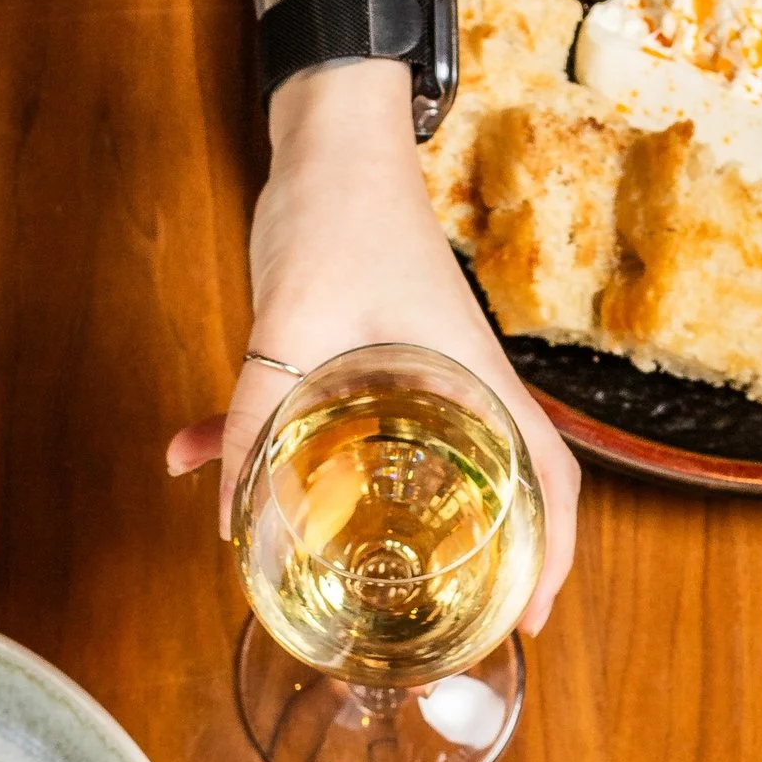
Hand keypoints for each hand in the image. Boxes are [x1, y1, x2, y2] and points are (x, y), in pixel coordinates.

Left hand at [167, 58, 581, 631]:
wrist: (326, 134)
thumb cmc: (338, 215)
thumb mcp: (288, 327)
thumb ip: (252, 418)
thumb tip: (226, 516)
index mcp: (474, 381)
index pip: (551, 482)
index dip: (552, 560)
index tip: (528, 625)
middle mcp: (461, 385)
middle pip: (504, 489)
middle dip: (490, 564)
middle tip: (459, 626)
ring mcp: (420, 372)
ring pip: (428, 467)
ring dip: (400, 523)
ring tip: (364, 584)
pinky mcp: (373, 356)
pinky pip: (348, 428)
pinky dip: (287, 457)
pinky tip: (209, 476)